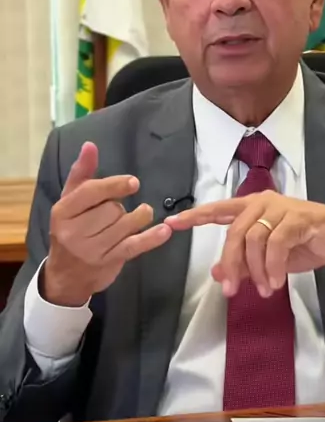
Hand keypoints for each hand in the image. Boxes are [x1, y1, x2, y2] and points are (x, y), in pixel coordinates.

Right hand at [42, 142, 171, 306]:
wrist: (67, 276)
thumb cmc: (71, 230)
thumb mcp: (70, 201)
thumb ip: (81, 173)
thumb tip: (90, 145)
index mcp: (62, 211)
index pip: (90, 192)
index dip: (114, 185)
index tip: (134, 183)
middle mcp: (74, 231)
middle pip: (111, 209)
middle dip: (120, 206)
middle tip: (117, 211)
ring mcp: (92, 249)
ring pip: (125, 225)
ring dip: (139, 217)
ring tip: (142, 214)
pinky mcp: (108, 262)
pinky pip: (134, 246)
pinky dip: (151, 238)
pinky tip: (165, 230)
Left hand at [165, 190, 324, 296]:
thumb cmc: (308, 244)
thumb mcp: (270, 259)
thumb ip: (244, 262)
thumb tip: (218, 274)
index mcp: (254, 207)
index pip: (219, 210)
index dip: (195, 216)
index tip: (170, 224)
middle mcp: (264, 202)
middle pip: (234, 233)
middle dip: (231, 265)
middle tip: (231, 291)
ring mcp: (281, 208)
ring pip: (253, 240)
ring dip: (256, 270)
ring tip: (265, 290)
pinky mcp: (299, 218)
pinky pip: (276, 244)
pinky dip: (273, 267)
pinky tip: (276, 282)